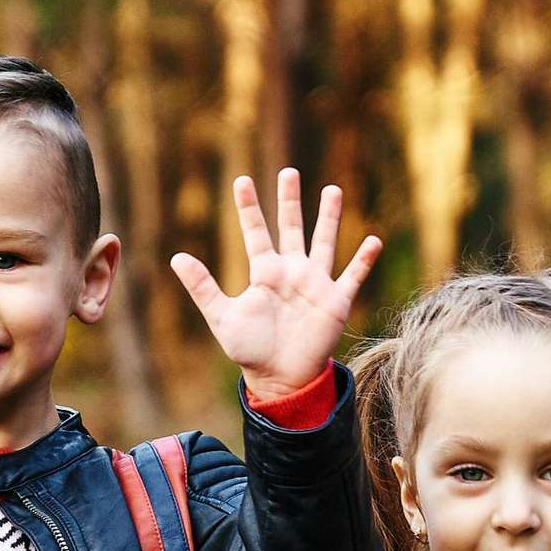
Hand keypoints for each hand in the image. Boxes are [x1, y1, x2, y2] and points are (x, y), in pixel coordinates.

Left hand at [171, 170, 380, 399]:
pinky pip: (352, 276)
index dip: (248, 208)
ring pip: (323, 242)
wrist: (280, 378)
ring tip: (332, 190)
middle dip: (289, 200)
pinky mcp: (335, 302)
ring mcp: (315, 284)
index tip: (241, 180)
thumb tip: (176, 257)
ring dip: (328, 218)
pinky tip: (373, 240)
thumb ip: (203, 287)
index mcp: (264, 273)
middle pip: (290, 227)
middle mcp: (291, 272)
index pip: (255, 232)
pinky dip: (363, 260)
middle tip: (288, 172)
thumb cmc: (250, 350)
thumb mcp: (222, 317)